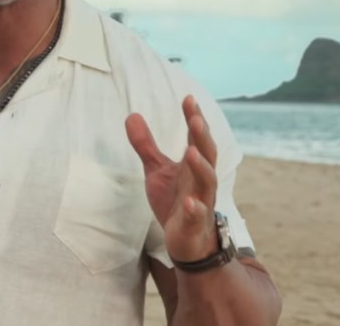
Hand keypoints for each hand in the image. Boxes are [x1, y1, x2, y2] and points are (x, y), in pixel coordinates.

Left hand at [126, 95, 218, 262]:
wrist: (186, 241)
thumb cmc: (175, 201)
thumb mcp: (157, 170)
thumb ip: (146, 145)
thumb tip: (132, 114)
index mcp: (193, 165)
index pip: (197, 138)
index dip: (194, 119)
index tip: (188, 98)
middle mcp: (201, 180)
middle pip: (207, 155)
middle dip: (202, 137)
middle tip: (196, 118)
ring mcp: (201, 202)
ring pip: (208, 183)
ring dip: (201, 167)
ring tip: (191, 153)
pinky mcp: (195, 224)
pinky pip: (198, 216)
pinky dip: (195, 209)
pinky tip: (190, 203)